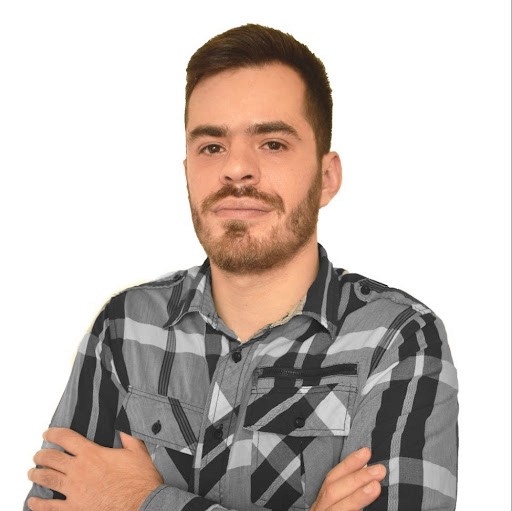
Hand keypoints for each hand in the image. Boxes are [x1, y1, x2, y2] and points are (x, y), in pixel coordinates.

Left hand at [27, 428, 163, 510]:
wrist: (141, 504)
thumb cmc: (139, 481)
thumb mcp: (137, 451)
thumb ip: (128, 436)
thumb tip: (124, 423)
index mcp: (92, 454)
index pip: (66, 439)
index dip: (54, 434)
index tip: (48, 434)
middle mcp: (78, 470)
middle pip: (52, 459)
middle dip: (42, 455)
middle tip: (38, 455)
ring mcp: (74, 491)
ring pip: (47, 479)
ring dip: (37, 475)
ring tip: (32, 473)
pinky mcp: (74, 509)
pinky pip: (50, 506)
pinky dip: (38, 504)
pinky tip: (33, 502)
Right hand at [310, 447, 385, 510]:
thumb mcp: (339, 503)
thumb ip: (350, 490)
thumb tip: (366, 468)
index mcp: (322, 501)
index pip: (332, 478)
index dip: (348, 464)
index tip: (366, 451)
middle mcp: (319, 509)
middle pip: (332, 490)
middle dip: (356, 478)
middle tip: (380, 469)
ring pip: (337, 508)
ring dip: (357, 496)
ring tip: (376, 486)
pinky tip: (365, 510)